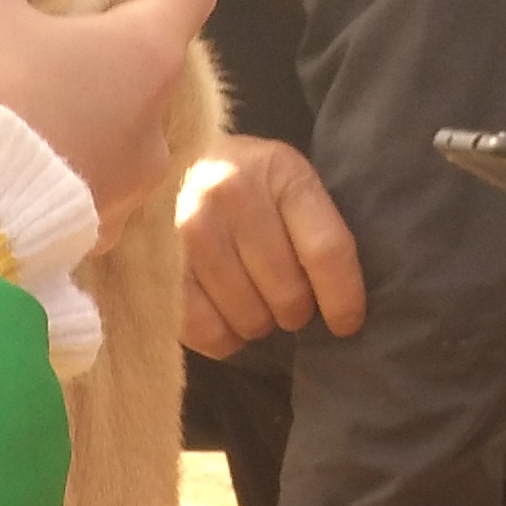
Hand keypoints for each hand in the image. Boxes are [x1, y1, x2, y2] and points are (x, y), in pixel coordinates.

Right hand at [0, 0, 216, 242]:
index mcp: (146, 57)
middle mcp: (156, 128)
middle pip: (154, 56)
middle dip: (114, 28)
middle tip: (61, 10)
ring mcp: (130, 191)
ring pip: (125, 123)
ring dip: (92, 99)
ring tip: (35, 88)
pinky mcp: (95, 236)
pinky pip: (94, 180)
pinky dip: (71, 156)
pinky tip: (23, 152)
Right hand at [176, 136, 366, 357]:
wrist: (166, 167)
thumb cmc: (243, 184)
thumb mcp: (285, 184)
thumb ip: (313, 228)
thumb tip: (343, 307)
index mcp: (279, 171)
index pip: (326, 250)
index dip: (343, 298)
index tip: (346, 324)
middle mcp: (232, 194)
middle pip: (288, 293)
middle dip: (295, 310)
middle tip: (286, 300)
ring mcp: (189, 231)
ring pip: (250, 318)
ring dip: (259, 323)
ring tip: (252, 301)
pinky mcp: (159, 267)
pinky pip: (207, 332)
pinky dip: (224, 339)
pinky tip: (225, 318)